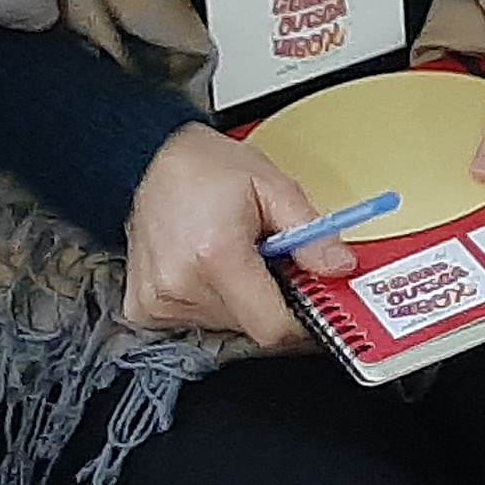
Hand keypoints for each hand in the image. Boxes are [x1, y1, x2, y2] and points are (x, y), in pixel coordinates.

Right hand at [124, 124, 321, 346]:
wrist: (150, 159)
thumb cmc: (208, 168)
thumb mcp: (274, 187)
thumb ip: (311, 234)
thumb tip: (339, 267)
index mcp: (216, 256)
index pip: (272, 326)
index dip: (302, 322)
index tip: (315, 306)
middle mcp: (181, 286)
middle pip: (250, 324)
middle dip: (270, 296)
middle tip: (267, 258)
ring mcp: (158, 302)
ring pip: (225, 324)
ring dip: (240, 297)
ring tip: (232, 253)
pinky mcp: (144, 309)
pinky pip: (196, 322)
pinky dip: (212, 300)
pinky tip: (207, 266)